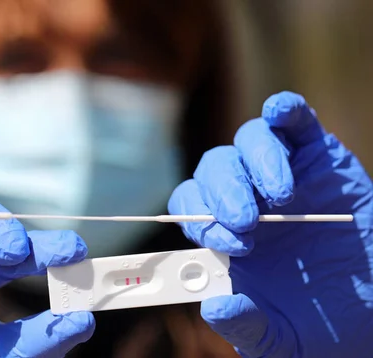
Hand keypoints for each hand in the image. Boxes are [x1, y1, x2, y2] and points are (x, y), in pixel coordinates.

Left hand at [168, 91, 372, 356]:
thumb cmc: (319, 320)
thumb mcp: (278, 337)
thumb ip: (245, 326)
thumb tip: (213, 308)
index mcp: (226, 233)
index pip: (190, 207)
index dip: (198, 217)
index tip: (225, 240)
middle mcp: (247, 197)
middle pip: (214, 169)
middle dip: (223, 193)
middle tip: (246, 222)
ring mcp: (281, 173)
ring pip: (248, 141)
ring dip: (256, 163)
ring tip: (280, 199)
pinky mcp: (317, 155)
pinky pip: (294, 123)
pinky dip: (285, 111)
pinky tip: (280, 113)